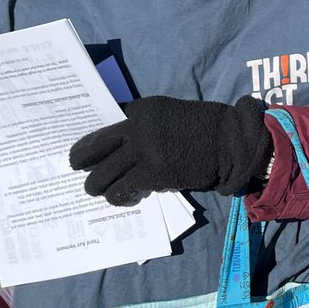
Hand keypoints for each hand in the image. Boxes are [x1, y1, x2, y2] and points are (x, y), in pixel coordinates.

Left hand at [69, 95, 272, 205]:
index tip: (78, 156)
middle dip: (82, 167)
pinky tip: (125, 197)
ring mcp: (144, 152)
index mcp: (141, 110)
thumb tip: (114, 142)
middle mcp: (137, 128)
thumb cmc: (201, 127)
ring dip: (99, 187)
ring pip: (102, 176)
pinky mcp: (154, 174)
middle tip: (85, 176)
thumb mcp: (168, 113)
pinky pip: (122, 190)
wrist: (230, 141)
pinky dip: (119, 197)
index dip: (84, 146)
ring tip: (104, 191)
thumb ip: (141, 122)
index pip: (100, 129)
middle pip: (92, 152)